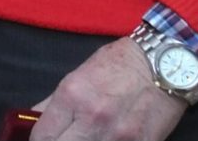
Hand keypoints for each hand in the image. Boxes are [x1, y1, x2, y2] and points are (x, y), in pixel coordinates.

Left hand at [28, 37, 186, 140]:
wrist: (164, 64)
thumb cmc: (118, 66)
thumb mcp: (77, 77)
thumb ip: (54, 103)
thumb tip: (33, 121)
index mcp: (72, 96)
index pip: (43, 136)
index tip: (45, 140)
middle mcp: (93, 117)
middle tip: (66, 139)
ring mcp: (119, 135)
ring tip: (87, 138)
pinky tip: (108, 140)